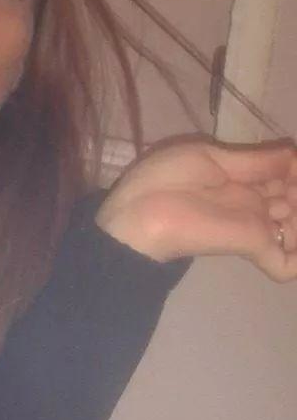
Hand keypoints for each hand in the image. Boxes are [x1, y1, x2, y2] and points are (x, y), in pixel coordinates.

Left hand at [95, 136, 296, 281]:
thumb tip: (295, 155)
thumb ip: (257, 160)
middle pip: (294, 198)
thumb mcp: (211, 157)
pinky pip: (286, 264)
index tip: (292, 166)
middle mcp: (255, 202)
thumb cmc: (166, 179)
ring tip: (285, 210)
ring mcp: (256, 226)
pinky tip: (294, 246)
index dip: (294, 169)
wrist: (138, 215)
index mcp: (243, 176)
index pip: (285, 171)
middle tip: (287, 192)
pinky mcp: (252, 246)